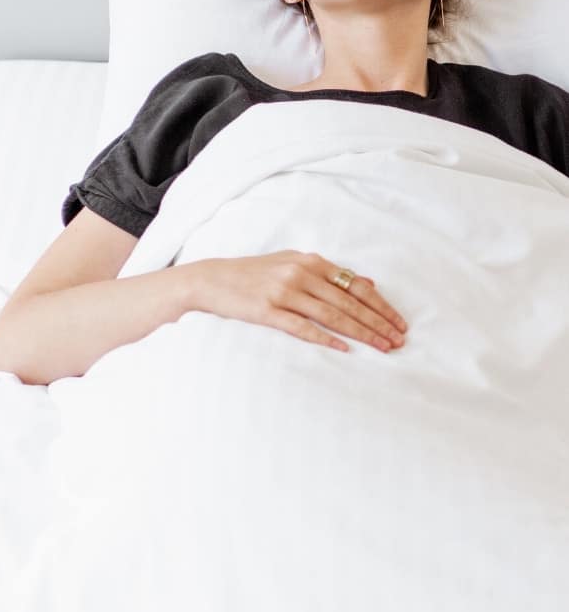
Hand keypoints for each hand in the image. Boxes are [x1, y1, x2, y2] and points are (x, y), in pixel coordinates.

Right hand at [191, 251, 408, 352]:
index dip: (381, 306)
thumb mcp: (293, 264)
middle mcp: (301, 273)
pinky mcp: (267, 311)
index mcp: (311, 261)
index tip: (399, 323)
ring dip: (361, 333)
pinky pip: (302, 328)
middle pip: (349, 302)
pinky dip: (325, 339)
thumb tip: (368, 284)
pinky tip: (345, 350)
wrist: (212, 279)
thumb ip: (328, 274)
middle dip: (378, 323)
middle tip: (398, 341)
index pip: (356, 286)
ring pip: (332, 315)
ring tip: (381, 348)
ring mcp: (284, 292)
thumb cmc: (254, 274)